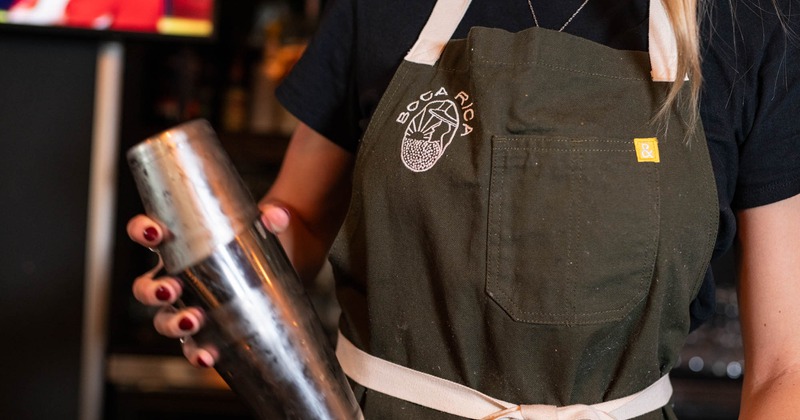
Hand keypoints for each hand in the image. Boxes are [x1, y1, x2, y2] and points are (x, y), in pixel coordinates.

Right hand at [127, 205, 290, 367]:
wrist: (280, 265)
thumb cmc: (255, 241)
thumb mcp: (263, 226)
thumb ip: (271, 218)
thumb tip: (276, 217)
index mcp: (181, 246)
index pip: (149, 234)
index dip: (142, 231)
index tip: (155, 232)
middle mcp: (177, 277)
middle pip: (146, 287)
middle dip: (153, 290)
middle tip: (173, 289)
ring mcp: (187, 306)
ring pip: (164, 320)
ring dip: (172, 324)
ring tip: (193, 321)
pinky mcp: (206, 331)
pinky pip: (191, 347)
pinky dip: (196, 353)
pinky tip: (208, 355)